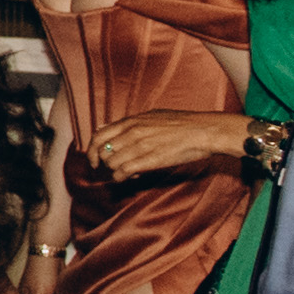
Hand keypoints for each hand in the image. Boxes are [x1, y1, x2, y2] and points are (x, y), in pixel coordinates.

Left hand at [87, 111, 252, 178]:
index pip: (98, 136)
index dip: (91, 151)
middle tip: (114, 169)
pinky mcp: (149, 160)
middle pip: (103, 153)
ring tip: (129, 171)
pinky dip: (123, 178)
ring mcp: (139, 146)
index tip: (94, 161)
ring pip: (112, 164)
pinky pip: (123, 172)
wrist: (202, 131)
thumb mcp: (150, 116)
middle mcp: (131, 133)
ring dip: (116, 171)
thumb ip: (127, 123)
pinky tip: (132, 176)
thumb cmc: (181, 124)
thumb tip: (104, 126)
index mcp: (130, 121)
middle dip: (105, 164)